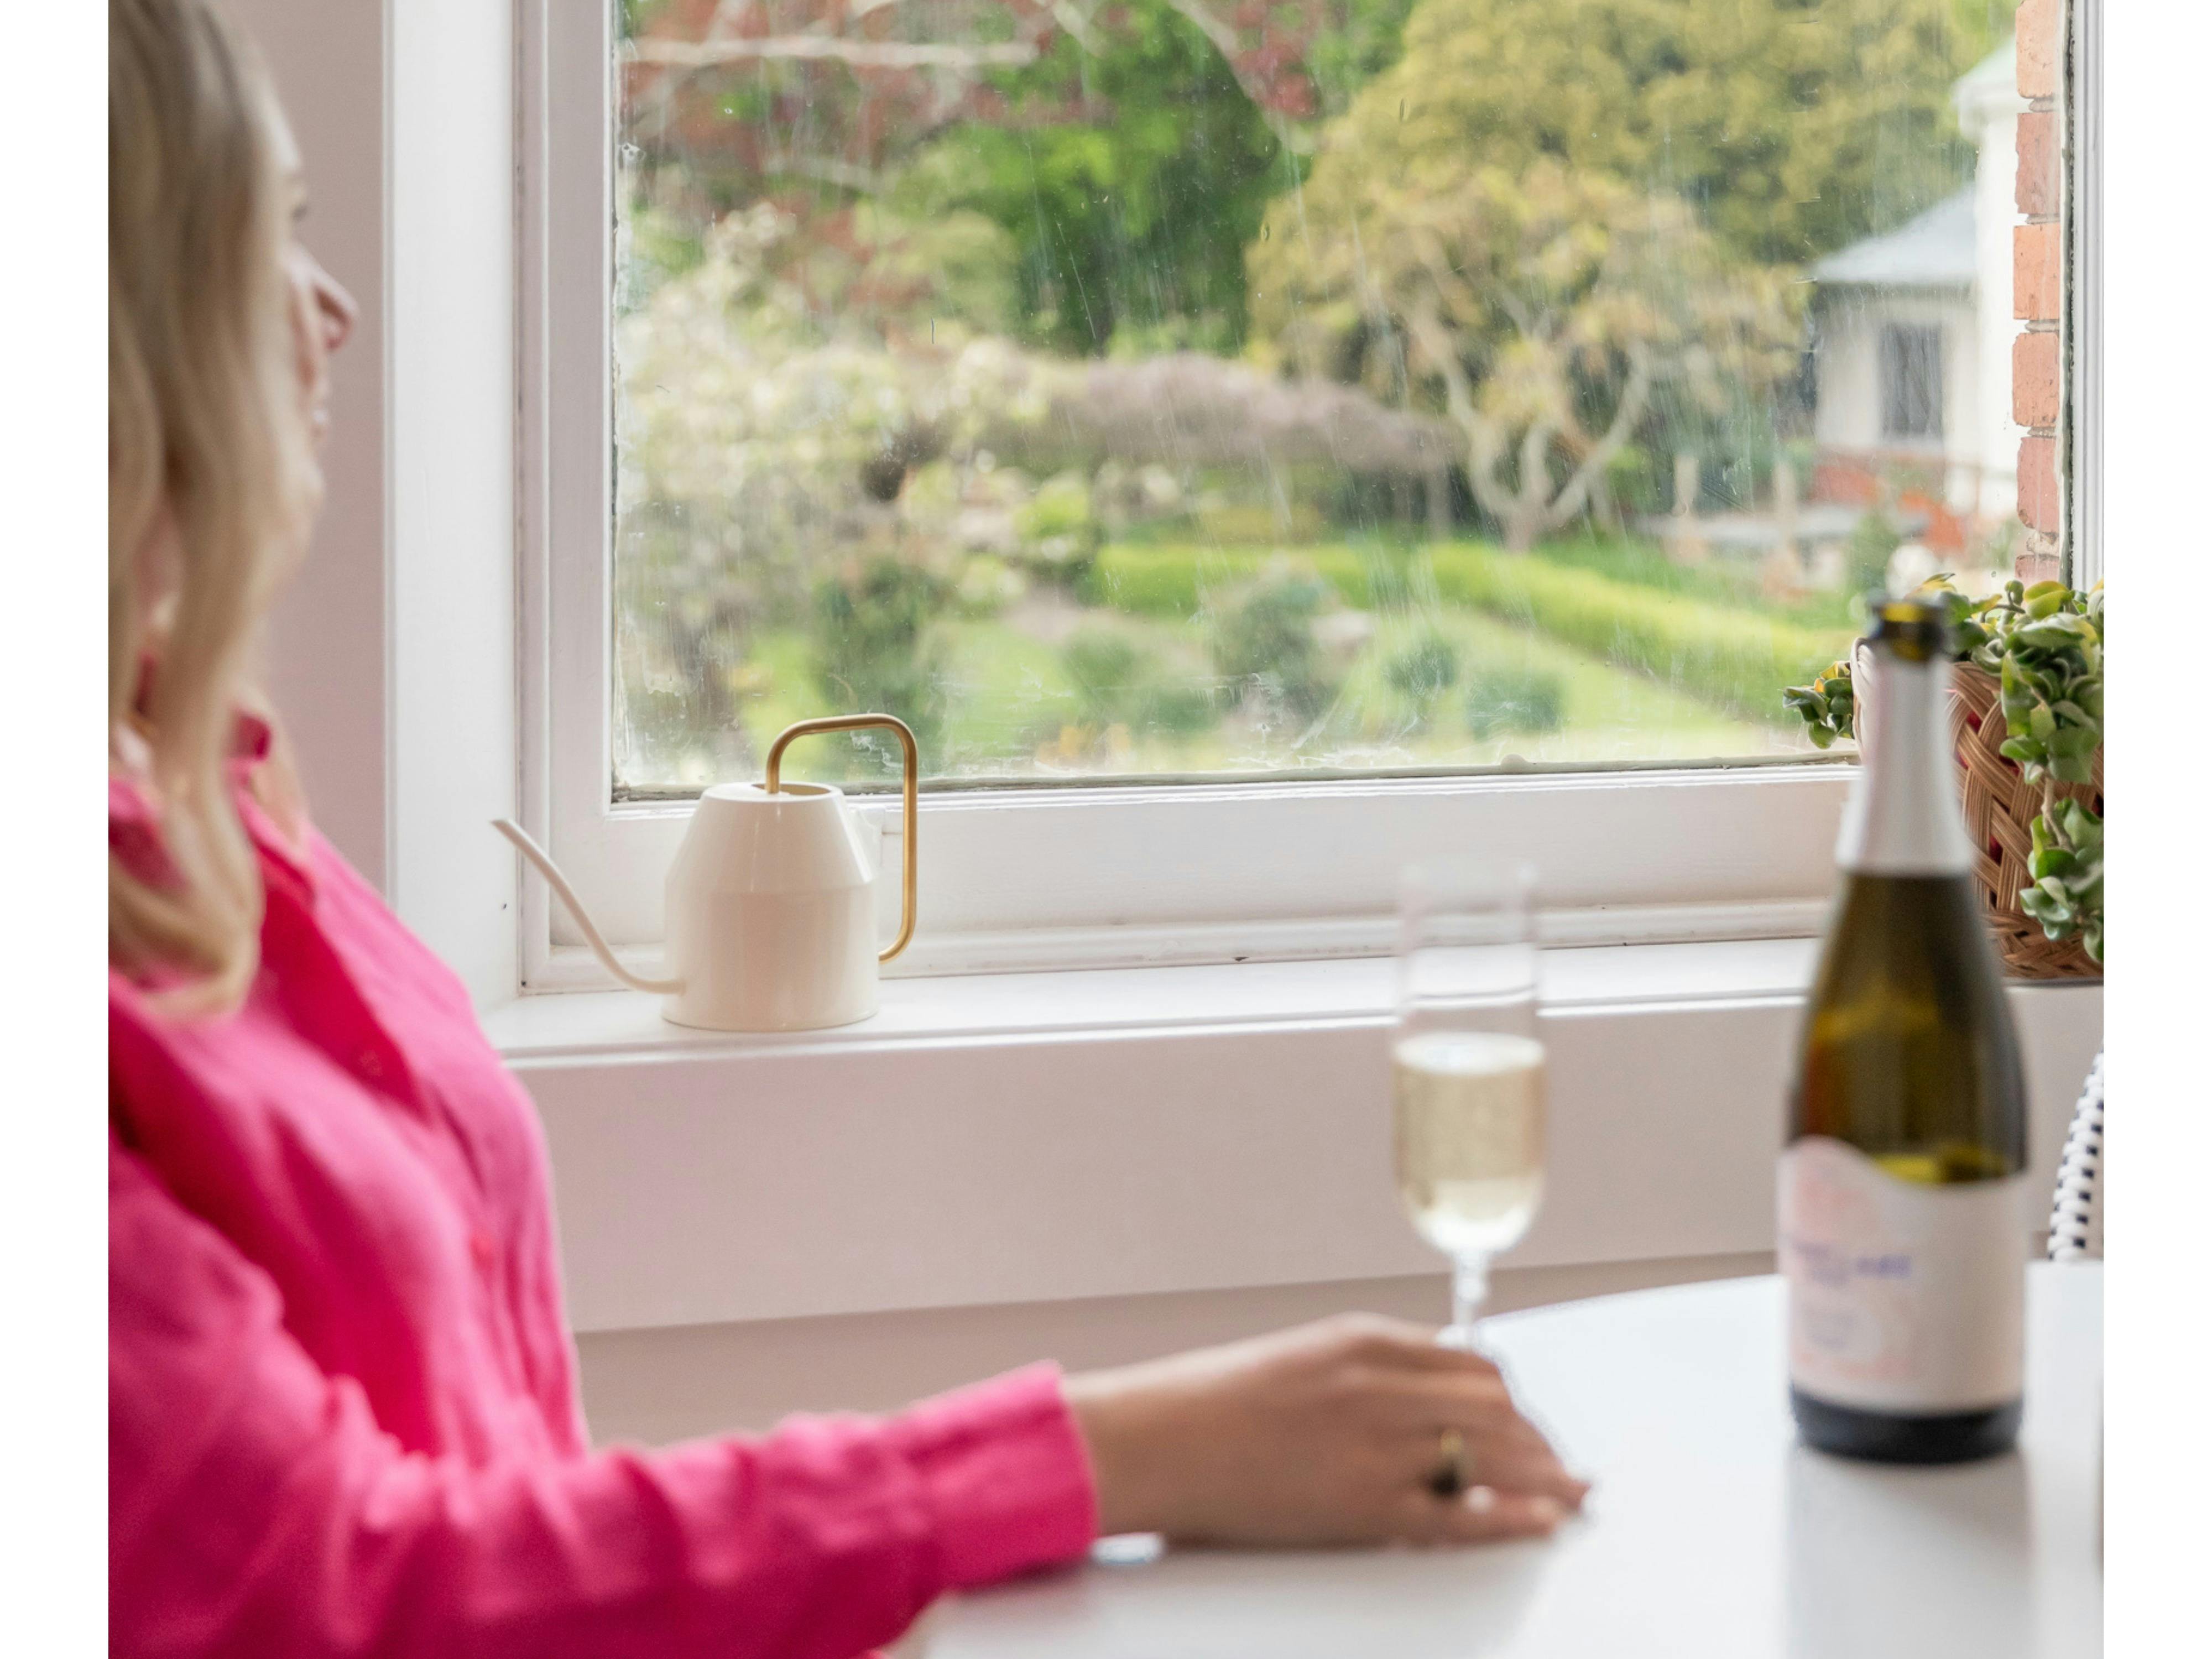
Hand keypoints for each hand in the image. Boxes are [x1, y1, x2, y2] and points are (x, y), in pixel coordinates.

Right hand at [1063, 1313, 1589, 1547]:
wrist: (1154, 1440)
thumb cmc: (1213, 1402)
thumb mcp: (1301, 1358)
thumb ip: (1368, 1368)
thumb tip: (1430, 1384)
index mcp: (1364, 1340)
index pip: (1473, 1364)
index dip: (1513, 1400)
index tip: (1526, 1422)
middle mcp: (1380, 1384)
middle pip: (1497, 1408)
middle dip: (1540, 1441)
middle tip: (1563, 1467)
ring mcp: (1375, 1445)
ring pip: (1491, 1455)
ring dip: (1544, 1476)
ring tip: (1573, 1495)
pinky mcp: (1364, 1504)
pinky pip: (1460, 1515)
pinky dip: (1513, 1517)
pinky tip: (1543, 1522)